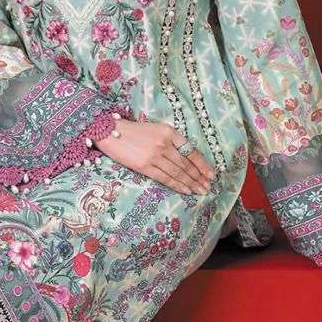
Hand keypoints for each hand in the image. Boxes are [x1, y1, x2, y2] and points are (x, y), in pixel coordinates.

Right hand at [94, 119, 213, 195]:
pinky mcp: (145, 166)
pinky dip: (178, 185)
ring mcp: (155, 155)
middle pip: (186, 164)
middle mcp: (165, 143)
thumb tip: (187, 158)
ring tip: (200, 191)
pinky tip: (186, 191)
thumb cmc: (134, 131)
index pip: (191, 151)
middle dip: (199, 177)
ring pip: (178, 172)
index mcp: (169, 132)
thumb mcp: (156, 130)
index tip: (211, 174)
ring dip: (191, 183)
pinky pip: (165, 178)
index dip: (202, 164)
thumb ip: (171, 141)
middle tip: (208, 187)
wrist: (110, 132)